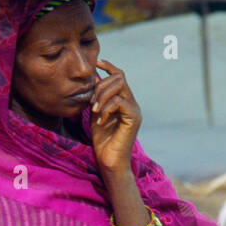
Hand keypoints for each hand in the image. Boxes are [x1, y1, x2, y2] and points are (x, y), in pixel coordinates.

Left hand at [90, 59, 141, 175]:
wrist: (109, 162)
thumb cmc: (103, 141)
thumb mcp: (96, 115)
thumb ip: (97, 99)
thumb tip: (94, 79)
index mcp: (124, 101)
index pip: (120, 76)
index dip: (109, 66)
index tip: (97, 63)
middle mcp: (132, 103)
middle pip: (119, 77)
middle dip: (101, 86)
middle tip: (91, 103)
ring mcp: (134, 110)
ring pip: (119, 87)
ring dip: (102, 96)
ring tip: (94, 111)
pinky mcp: (133, 118)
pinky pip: (119, 102)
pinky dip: (106, 109)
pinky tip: (100, 121)